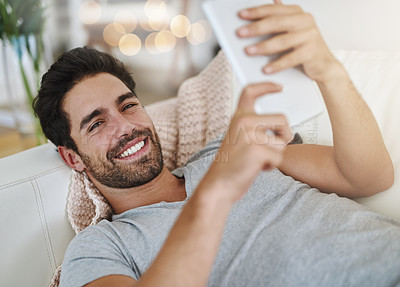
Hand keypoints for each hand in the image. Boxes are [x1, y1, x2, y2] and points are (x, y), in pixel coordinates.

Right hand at [200, 83, 292, 203]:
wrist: (219, 185)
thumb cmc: (232, 164)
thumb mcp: (239, 139)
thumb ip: (256, 129)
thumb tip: (286, 129)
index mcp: (239, 118)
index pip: (251, 92)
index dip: (266, 86)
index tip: (278, 87)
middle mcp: (243, 122)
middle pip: (282, 119)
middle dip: (284, 135)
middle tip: (271, 147)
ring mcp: (249, 135)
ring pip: (282, 142)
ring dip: (275, 155)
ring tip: (256, 160)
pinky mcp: (256, 150)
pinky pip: (279, 157)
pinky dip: (271, 166)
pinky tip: (256, 168)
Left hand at [236, 1, 342, 82]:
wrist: (324, 64)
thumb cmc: (304, 45)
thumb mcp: (291, 28)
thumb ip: (280, 17)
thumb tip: (266, 4)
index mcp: (297, 12)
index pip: (273, 10)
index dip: (256, 12)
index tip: (241, 15)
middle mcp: (304, 21)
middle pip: (276, 23)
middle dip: (256, 28)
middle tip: (240, 33)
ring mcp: (309, 35)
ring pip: (282, 41)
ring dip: (263, 46)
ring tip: (249, 51)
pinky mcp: (311, 52)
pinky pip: (290, 59)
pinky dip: (277, 64)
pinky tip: (266, 68)